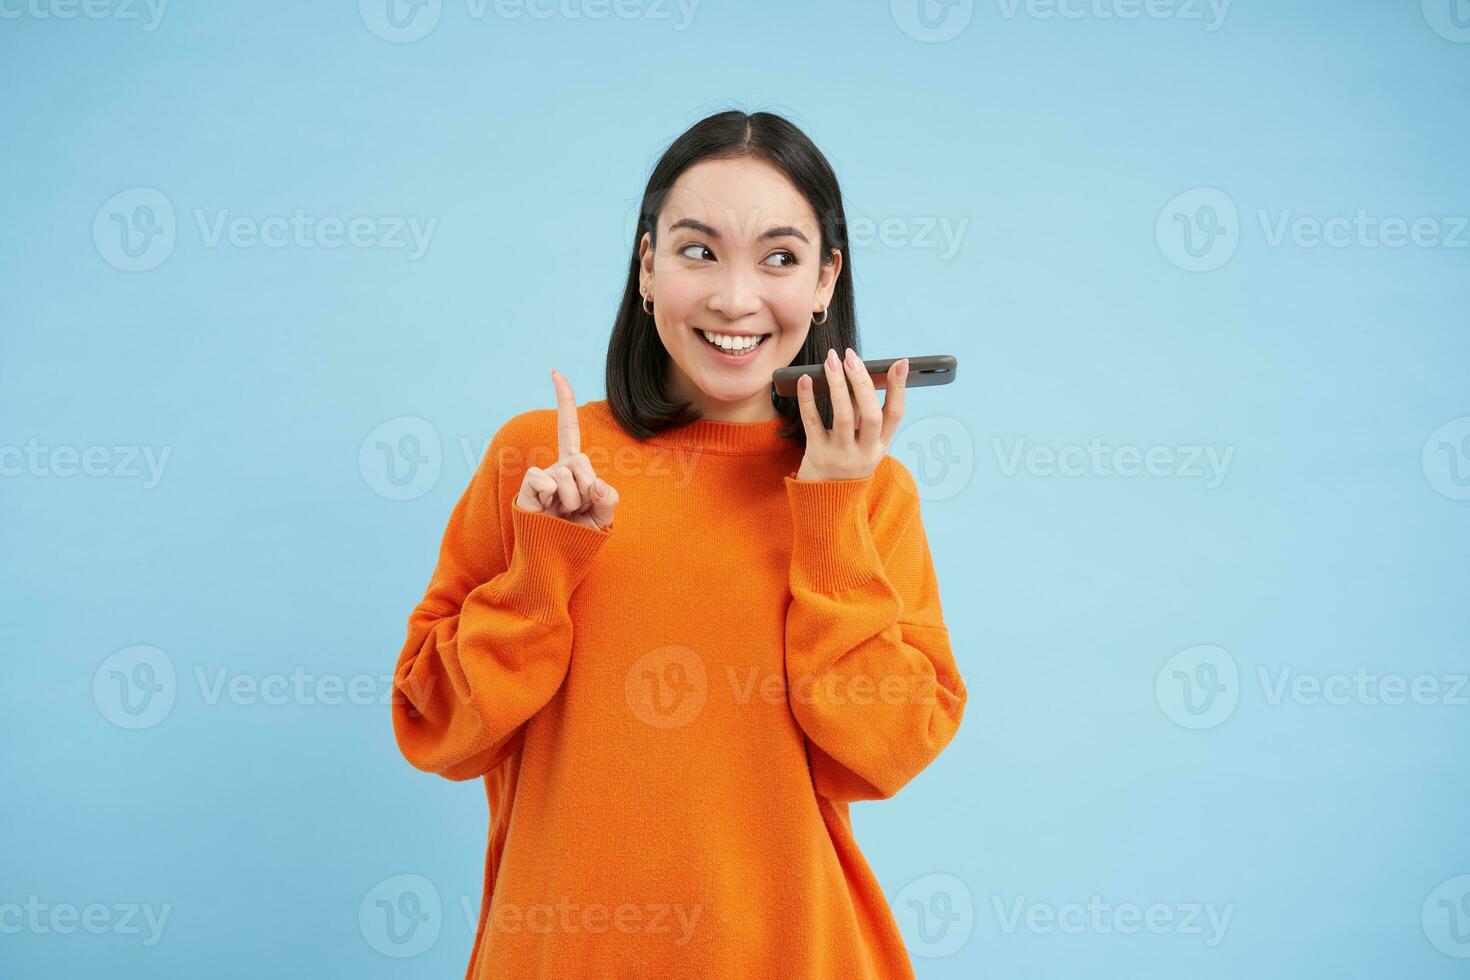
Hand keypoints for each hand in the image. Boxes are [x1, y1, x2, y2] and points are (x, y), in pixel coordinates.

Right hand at [514, 369, 618, 530]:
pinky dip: (550, 497)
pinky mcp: (527, 488)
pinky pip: (543, 479)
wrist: (556, 562)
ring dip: (573, 500)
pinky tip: (546, 511)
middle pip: (581, 461)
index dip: (563, 401)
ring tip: (564, 515)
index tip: (554, 372)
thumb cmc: (579, 538)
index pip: (569, 429)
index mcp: (574, 469)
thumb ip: (609, 499)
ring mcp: (541, 477)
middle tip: (578, 510)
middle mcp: (555, 467)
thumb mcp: (604, 518)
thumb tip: (596, 483)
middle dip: (587, 489)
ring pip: (566, 473)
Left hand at [794, 347, 908, 481]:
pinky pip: (812, 423)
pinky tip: (806, 380)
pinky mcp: (817, 455)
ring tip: (831, 360)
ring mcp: (841, 455)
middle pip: (871, 414)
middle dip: (862, 382)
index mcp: (881, 445)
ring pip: (843, 416)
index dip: (899, 388)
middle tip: (851, 356)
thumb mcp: (864, 443)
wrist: (826, 501)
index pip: (896, 414)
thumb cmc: (846, 460)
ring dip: (837, 384)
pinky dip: (808, 399)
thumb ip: (864, 414)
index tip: (900, 362)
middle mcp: (865, 452)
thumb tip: (858, 373)